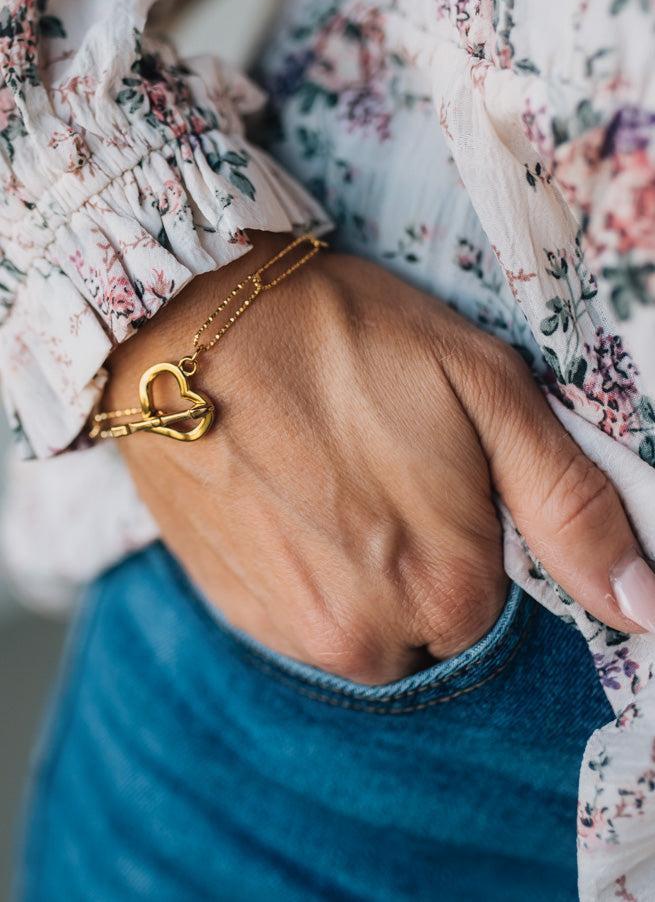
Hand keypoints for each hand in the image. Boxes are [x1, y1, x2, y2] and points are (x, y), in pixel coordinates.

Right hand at [107, 234, 647, 683]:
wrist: (185, 324)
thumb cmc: (343, 338)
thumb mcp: (483, 387)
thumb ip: (571, 505)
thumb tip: (645, 606)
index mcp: (450, 588)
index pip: (498, 606)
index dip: (474, 537)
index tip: (436, 478)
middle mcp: (370, 636)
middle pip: (430, 623)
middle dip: (421, 560)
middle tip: (382, 470)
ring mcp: (293, 632)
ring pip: (366, 626)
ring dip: (362, 571)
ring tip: (330, 479)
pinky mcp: (236, 611)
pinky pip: (301, 615)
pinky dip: (307, 570)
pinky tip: (288, 497)